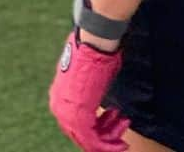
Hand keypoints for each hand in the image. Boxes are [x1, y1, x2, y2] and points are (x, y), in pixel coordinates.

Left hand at [48, 30, 130, 151]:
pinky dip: (110, 140)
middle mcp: (59, 108)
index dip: (98, 126)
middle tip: (123, 124)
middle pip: (82, 135)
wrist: (93, 44)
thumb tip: (95, 95)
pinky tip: (123, 124)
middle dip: (106, 133)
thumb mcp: (89, 75)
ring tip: (125, 122)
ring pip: (90, 140)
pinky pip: (94, 141)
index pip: (76, 124)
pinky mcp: (77, 117)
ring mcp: (66, 114)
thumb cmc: (95, 54)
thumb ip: (88, 91)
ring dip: (111, 135)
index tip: (115, 117)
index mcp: (59, 97)